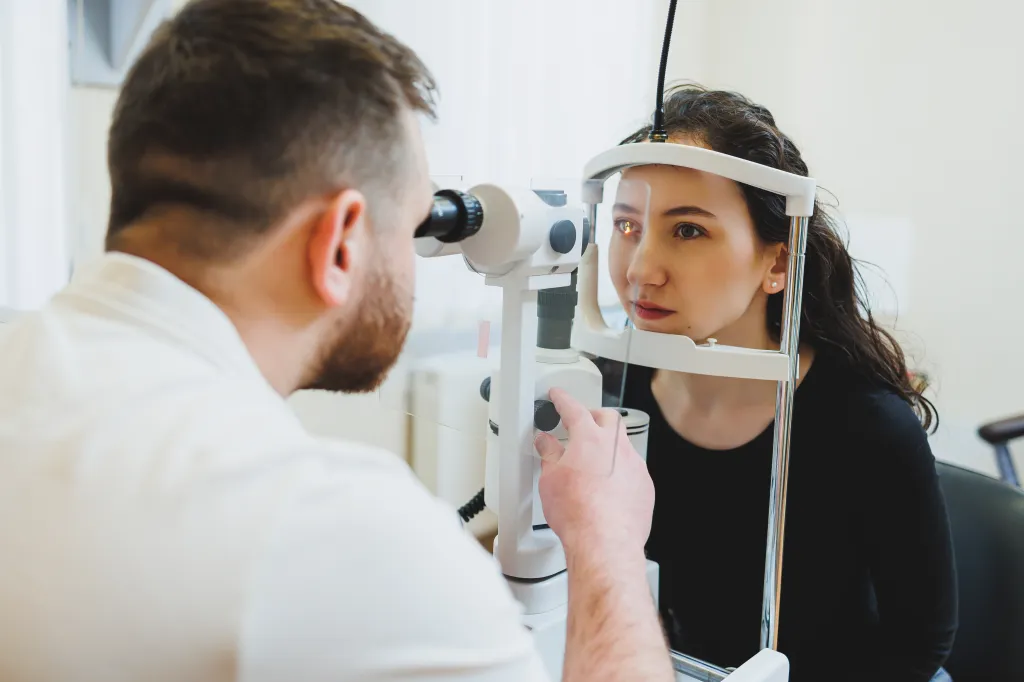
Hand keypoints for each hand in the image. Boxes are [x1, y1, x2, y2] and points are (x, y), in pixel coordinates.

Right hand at [535, 388, 654, 560]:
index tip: (558, 396)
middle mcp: (616, 447)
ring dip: (608, 447)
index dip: (562, 399)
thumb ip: (549, 454)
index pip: (573, 408)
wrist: (605, 541)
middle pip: (607, 417)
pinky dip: (620, 471)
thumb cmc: (578, 513)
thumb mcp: (550, 479)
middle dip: (593, 416)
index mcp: (589, 438)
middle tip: (581, 424)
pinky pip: (633, 469)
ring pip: (623, 444)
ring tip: (592, 462)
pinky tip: (609, 487)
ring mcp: (635, 465)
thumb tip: (546, 443)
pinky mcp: (645, 485)